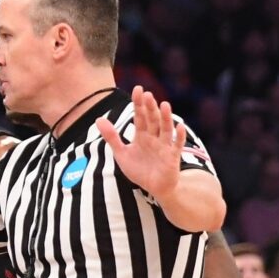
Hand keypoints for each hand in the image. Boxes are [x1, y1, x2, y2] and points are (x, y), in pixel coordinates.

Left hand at [98, 85, 186, 201]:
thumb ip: (111, 137)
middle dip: (150, 108)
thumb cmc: (140, 170)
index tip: (138, 89)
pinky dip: (179, 136)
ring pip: (165, 129)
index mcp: (142, 135)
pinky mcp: (172, 157)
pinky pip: (177, 145)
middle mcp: (154, 138)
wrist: (155, 188)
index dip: (138, 103)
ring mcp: (164, 146)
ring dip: (165, 117)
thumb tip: (98, 119)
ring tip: (164, 104)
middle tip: (147, 94)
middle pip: (152, 120)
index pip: (140, 116)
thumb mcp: (121, 153)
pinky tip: (179, 126)